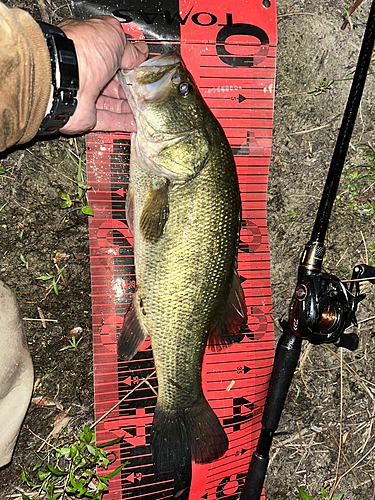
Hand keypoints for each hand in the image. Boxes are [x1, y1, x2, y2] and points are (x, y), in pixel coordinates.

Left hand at [58, 16, 147, 133]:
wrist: (63, 78)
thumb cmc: (81, 50)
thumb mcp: (112, 36)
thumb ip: (128, 46)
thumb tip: (139, 52)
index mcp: (86, 46)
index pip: (109, 55)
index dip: (126, 61)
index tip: (140, 67)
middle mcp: (82, 71)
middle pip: (111, 82)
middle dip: (129, 87)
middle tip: (145, 89)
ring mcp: (83, 94)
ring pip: (110, 103)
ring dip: (128, 105)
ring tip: (145, 107)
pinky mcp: (84, 115)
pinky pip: (106, 120)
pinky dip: (121, 121)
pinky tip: (135, 121)